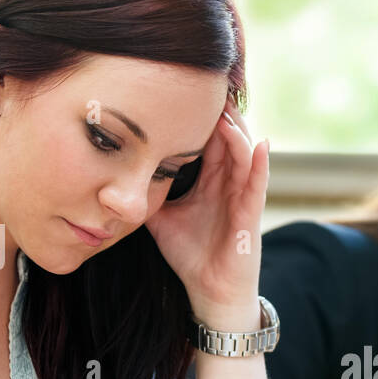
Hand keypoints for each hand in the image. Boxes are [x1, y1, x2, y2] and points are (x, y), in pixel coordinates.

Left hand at [144, 97, 269, 326]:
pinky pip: (258, 184)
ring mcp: (243, 197)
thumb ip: (148, 194)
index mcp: (211, 181)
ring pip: (245, 154)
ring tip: (228, 108)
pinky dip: (260, 164)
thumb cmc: (191, 256)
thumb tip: (117, 176)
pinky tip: (259, 144)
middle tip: (209, 85)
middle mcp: (229, 184)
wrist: (209, 292)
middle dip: (221, 112)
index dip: (200, 116)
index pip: (209, 140)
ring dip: (239, 131)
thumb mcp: (161, 218)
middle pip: (229, 138)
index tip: (185, 91)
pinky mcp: (251, 215)